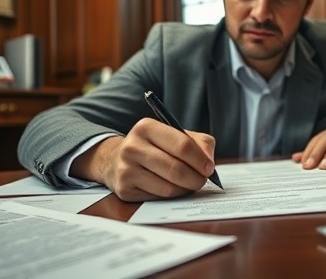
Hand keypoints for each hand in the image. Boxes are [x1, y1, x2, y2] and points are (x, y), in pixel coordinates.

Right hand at [71, 117, 215, 201]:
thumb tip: (209, 162)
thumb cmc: (155, 147)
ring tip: (189, 184)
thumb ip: (199, 143)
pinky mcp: (124, 190)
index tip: (209, 168)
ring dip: (185, 189)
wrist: (116, 160)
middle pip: (176, 169)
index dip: (200, 159)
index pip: (182, 145)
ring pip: (168, 187)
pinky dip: (172, 196)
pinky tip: (173, 188)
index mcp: (146, 127)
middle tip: (203, 180)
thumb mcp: (175, 135)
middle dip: (196, 178)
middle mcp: (132, 147)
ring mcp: (126, 169)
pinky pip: (158, 198)